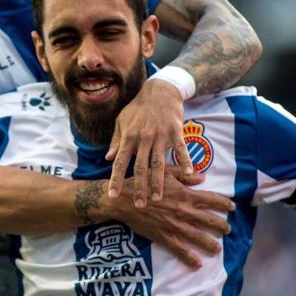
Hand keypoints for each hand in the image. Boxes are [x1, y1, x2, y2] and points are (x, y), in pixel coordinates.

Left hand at [106, 79, 192, 207]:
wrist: (159, 90)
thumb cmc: (138, 107)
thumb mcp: (122, 121)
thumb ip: (116, 141)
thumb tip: (108, 158)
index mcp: (128, 137)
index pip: (120, 162)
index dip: (116, 179)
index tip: (113, 195)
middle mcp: (143, 138)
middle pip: (140, 167)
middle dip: (139, 188)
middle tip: (139, 206)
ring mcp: (160, 135)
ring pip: (159, 163)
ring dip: (158, 182)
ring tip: (157, 199)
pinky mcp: (175, 131)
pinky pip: (180, 148)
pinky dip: (184, 161)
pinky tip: (188, 174)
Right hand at [112, 171, 234, 267]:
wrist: (123, 200)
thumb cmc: (142, 183)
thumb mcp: (164, 172)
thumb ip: (184, 175)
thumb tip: (202, 177)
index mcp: (185, 194)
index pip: (212, 199)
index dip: (224, 203)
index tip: (232, 207)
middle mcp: (184, 211)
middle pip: (209, 220)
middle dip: (221, 226)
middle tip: (228, 230)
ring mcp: (175, 225)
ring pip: (198, 237)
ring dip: (210, 244)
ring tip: (217, 249)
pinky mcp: (164, 236)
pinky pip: (180, 250)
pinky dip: (190, 258)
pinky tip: (197, 264)